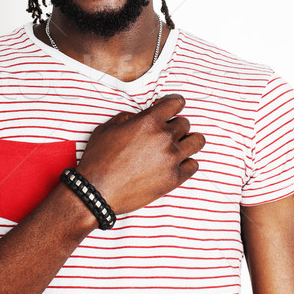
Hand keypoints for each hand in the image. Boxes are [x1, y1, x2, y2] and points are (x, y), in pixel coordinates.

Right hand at [77, 94, 204, 214]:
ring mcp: (171, 158)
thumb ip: (127, 117)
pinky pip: (194, 165)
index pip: (176, 102)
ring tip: (178, 146)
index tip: (169, 108)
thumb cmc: (98, 159)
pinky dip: (187, 162)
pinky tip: (177, 163)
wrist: (97, 191)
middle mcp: (164, 137)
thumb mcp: (107, 128)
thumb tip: (138, 118)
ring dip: (188, 141)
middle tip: (165, 133)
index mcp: (149, 121)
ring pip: (197, 142)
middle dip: (175, 125)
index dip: (173, 103)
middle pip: (185, 123)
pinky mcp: (174, 178)